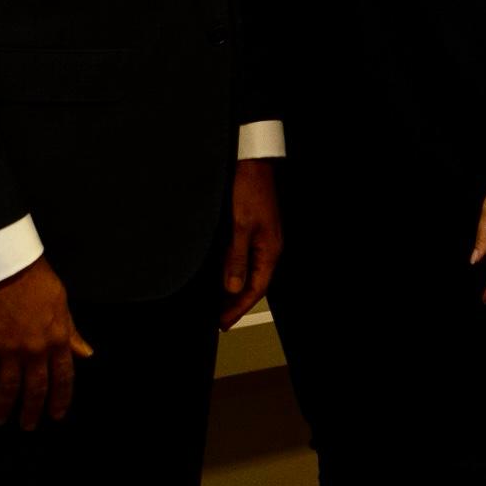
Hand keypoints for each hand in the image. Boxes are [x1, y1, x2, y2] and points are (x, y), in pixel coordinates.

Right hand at [0, 257, 92, 429]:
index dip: (60, 399)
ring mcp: (9, 350)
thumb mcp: (62, 305)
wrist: (7, 267)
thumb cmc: (38, 281)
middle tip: (28, 426)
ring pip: (8, 388)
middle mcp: (35, 350)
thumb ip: (71, 333)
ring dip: (4, 407)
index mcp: (57, 339)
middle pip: (35, 388)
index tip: (56, 415)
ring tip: (0, 420)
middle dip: (32, 411)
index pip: (63, 377)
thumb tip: (86, 354)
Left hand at [221, 158, 283, 327]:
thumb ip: (236, 258)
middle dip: (236, 302)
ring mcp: (261, 238)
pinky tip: (221, 275)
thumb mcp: (240, 226)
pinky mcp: (252, 229)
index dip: (239, 308)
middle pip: (253, 282)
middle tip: (218, 318)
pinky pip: (243, 258)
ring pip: (247, 271)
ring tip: (216, 303)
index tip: (224, 323)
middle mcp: (268, 246)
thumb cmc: (249, 190)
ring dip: (232, 287)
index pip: (256, 288)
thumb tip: (233, 287)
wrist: (252, 163)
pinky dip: (231, 271)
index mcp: (270, 249)